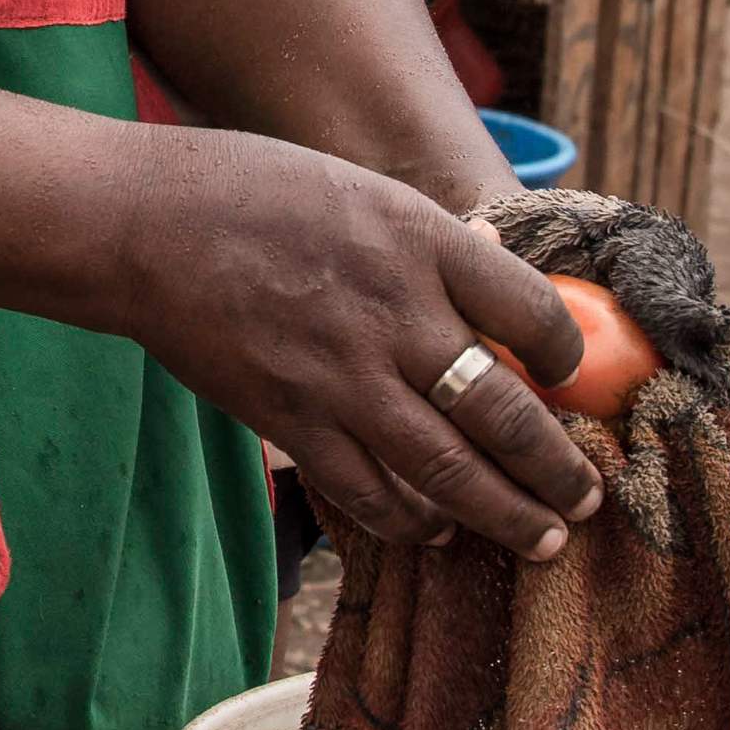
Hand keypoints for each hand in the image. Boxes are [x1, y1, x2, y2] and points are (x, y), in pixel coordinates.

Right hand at [104, 131, 602, 560]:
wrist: (142, 225)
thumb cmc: (250, 191)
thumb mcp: (360, 190)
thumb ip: (430, 243)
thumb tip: (496, 273)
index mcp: (422, 242)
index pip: (534, 314)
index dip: (567, 359)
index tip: (569, 380)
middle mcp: (396, 314)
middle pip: (507, 412)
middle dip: (559, 470)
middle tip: (587, 500)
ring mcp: (342, 376)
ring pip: (451, 472)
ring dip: (508, 515)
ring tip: (544, 539)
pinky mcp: (291, 421)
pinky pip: (369, 493)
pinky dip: (412, 523)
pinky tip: (435, 532)